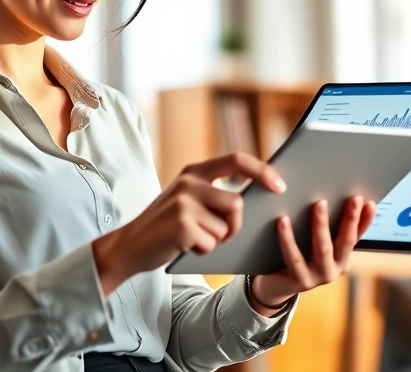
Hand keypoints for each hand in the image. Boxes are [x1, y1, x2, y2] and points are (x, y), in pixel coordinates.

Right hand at [92, 152, 285, 295]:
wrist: (129, 247)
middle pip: (237, 202)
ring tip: (193, 238)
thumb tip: (259, 196)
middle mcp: (189, 182)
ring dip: (216, 240)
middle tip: (219, 233)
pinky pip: (212, 242)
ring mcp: (183, 202)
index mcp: (193, 171)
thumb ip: (213, 192)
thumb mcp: (187, 199)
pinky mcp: (181, 225)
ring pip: (226, 226)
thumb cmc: (166, 226)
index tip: (280, 185)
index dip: (262, 170)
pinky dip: (203, 251)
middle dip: (235, 224)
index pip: (236, 159)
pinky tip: (184, 246)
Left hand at [247, 195, 376, 315]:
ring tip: (319, 204)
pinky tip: (283, 220)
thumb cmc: (299, 257)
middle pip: (345, 242)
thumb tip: (348, 203)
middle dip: (350, 220)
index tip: (369, 202)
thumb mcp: (319, 244)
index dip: (364, 221)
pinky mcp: (298, 281)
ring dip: (322, 225)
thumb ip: (332, 228)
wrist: (274, 286)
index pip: (356, 236)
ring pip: (321, 250)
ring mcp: (317, 278)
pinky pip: (293, 257)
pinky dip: (288, 238)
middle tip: (353, 198)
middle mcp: (333, 270)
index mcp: (341, 259)